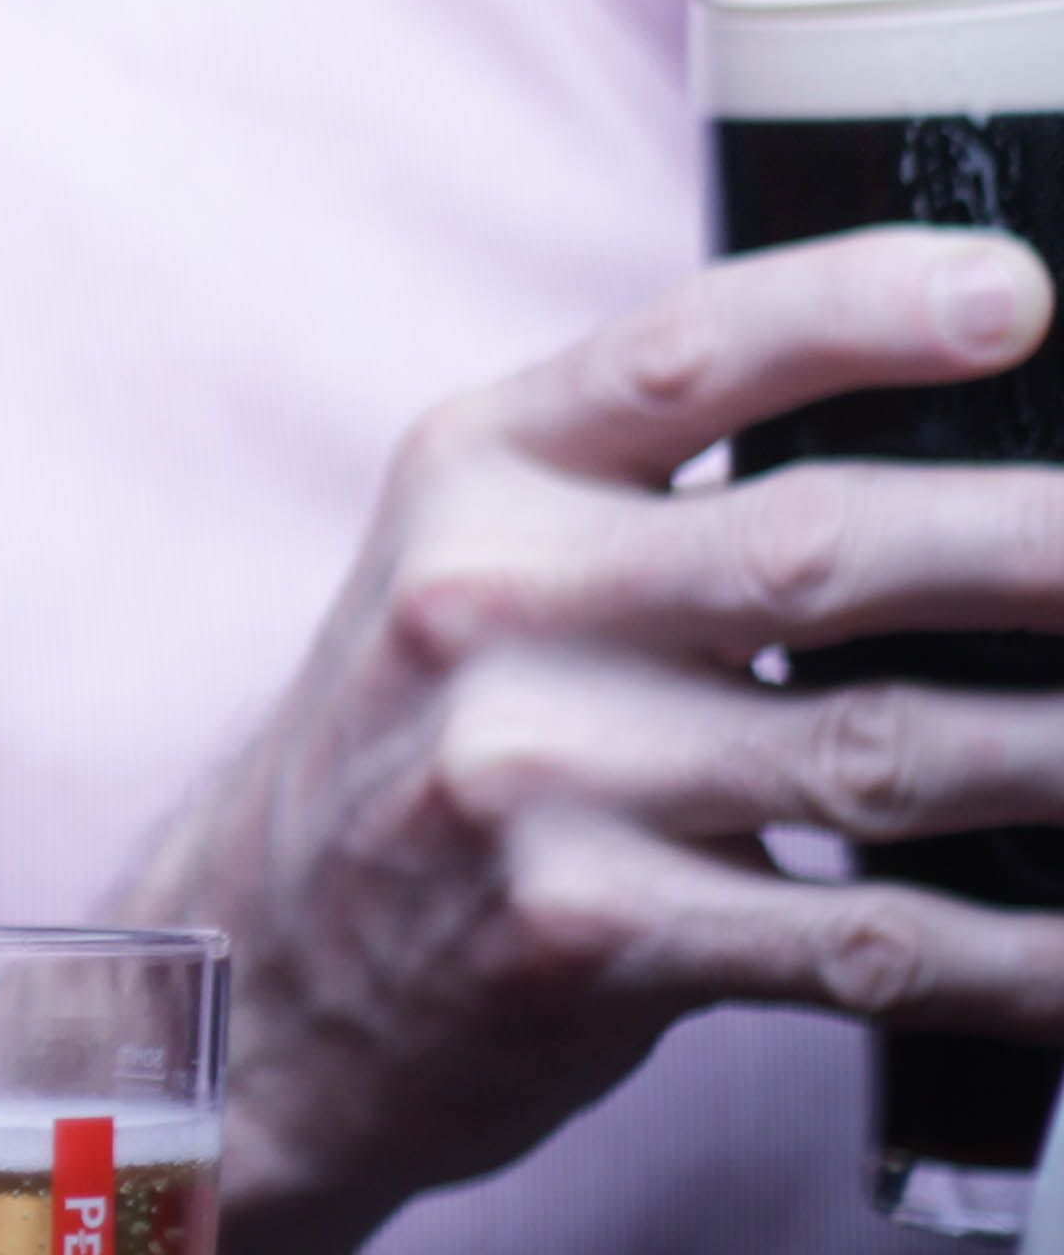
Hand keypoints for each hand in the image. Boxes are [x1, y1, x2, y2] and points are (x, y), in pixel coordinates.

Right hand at [119, 227, 1063, 1254]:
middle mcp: (490, 602)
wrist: (267, 962)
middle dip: (1034, 545)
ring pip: (878, 749)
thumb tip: (965, 459)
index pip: (687, 352)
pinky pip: (863, 943)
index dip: (864, 311)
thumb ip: (664, 491)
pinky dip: (1021, 956)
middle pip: (816, 552)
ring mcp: (532, 774)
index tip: (1019, 291)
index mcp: (479, 471)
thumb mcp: (484, 554)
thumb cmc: (432, 728)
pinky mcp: (588, 938)